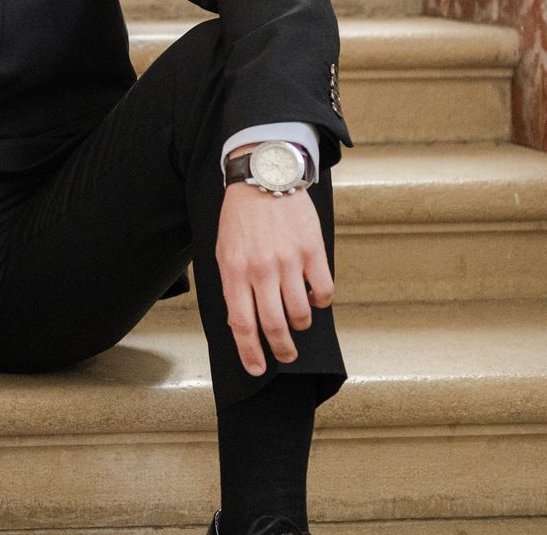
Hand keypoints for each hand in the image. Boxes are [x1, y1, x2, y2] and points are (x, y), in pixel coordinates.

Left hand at [216, 162, 333, 375]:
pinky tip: (315, 299)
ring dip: (300, 326)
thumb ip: (233, 286)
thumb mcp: (224, 252)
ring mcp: (288, 261)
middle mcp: (261, 270)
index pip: (241, 324)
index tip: (256, 370)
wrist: (264, 177)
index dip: (249, 353)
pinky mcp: (312, 250)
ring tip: (298, 324)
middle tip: (285, 357)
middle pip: (272, 325)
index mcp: (234, 272)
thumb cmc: (240, 219)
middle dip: (280, 349)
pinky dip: (321, 302)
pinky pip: (323, 290)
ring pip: (300, 313)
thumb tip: (241, 323)